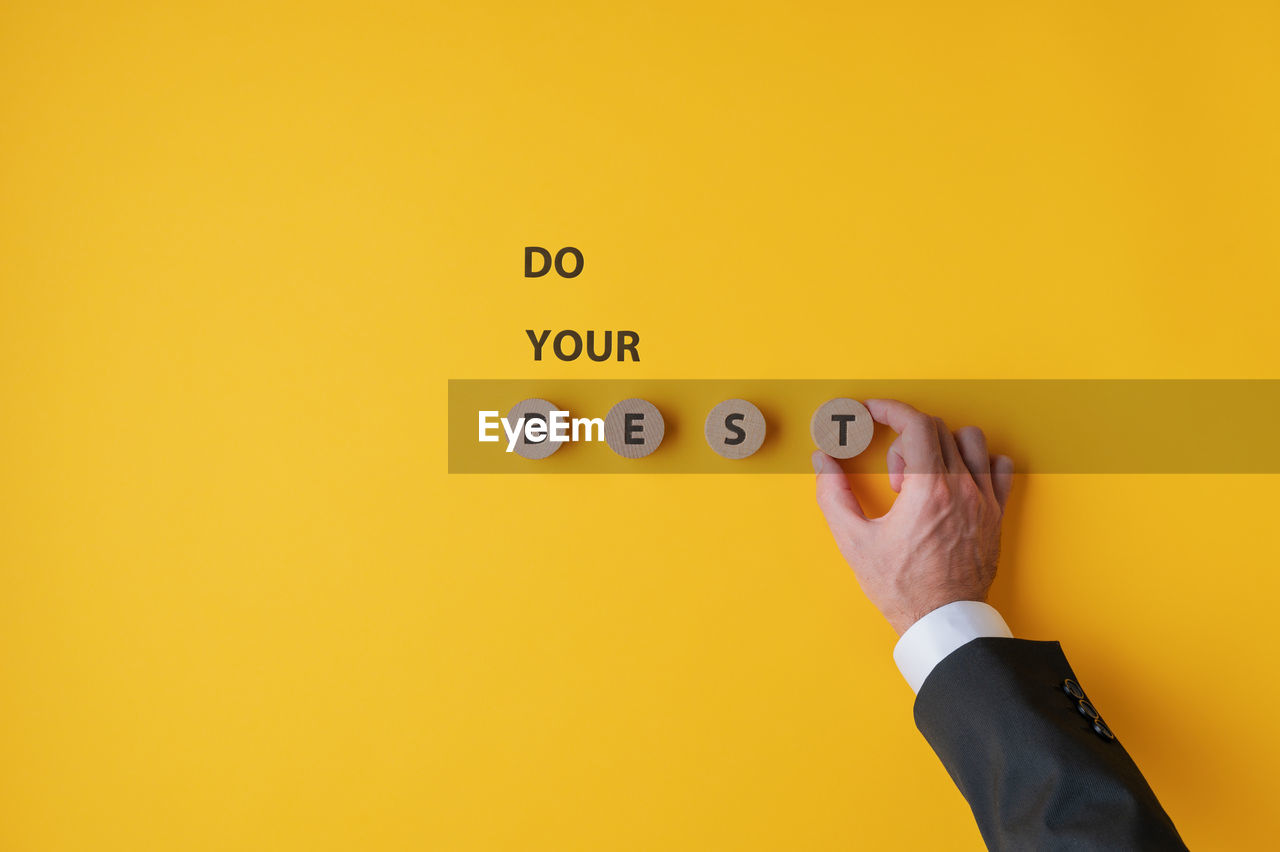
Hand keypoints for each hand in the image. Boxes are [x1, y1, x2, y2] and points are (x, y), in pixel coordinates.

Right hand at [812, 399, 1013, 635]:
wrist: (943, 621)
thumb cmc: (902, 586)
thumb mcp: (854, 541)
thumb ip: (833, 494)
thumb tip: (823, 461)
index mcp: (929, 490)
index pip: (915, 423)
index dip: (889, 409)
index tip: (872, 412)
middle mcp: (962, 487)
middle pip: (937, 428)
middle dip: (905, 440)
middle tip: (893, 477)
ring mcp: (984, 499)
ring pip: (970, 440)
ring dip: (941, 446)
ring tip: (924, 480)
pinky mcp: (997, 513)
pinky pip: (998, 467)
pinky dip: (978, 463)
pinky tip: (956, 482)